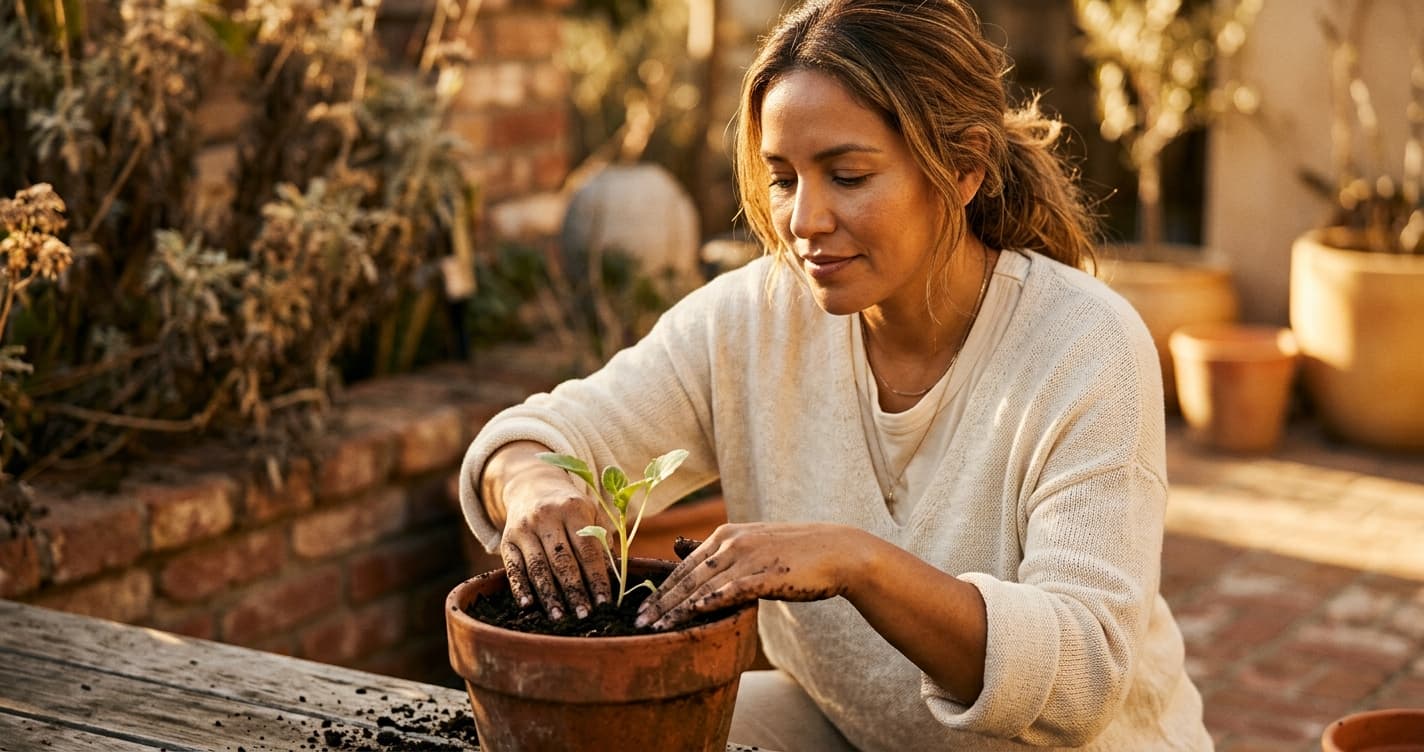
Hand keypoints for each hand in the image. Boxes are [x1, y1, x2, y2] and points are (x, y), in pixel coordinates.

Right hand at [499, 489, 612, 620]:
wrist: (532, 486)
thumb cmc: (570, 507)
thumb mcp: (590, 512)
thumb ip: (603, 539)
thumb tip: (616, 576)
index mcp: (572, 509)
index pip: (587, 549)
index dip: (596, 578)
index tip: (605, 602)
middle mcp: (546, 517)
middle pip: (562, 561)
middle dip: (575, 591)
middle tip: (584, 616)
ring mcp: (523, 529)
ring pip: (537, 568)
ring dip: (550, 595)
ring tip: (560, 617)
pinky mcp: (506, 541)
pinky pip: (513, 568)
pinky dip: (520, 588)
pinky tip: (528, 606)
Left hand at [635, 522, 861, 629]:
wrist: (839, 551)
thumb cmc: (799, 554)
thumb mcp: (758, 545)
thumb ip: (729, 555)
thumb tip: (702, 566)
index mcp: (727, 534)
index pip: (685, 564)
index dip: (662, 587)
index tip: (642, 606)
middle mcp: (732, 541)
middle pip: (685, 576)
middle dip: (659, 601)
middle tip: (636, 622)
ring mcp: (747, 557)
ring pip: (700, 587)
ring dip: (674, 610)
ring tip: (654, 629)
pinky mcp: (763, 575)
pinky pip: (727, 592)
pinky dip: (705, 605)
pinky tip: (689, 618)